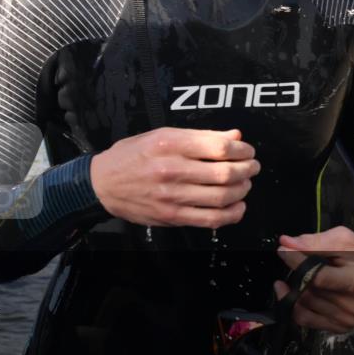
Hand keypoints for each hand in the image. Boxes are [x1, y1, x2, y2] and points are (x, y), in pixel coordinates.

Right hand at [89, 128, 257, 227]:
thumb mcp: (161, 135)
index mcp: (168, 144)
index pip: (219, 147)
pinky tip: (236, 206)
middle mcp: (170, 169)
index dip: (242, 149)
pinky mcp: (172, 216)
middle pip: (226, 172)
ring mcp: (171, 195)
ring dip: (242, 190)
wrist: (102, 184)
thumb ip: (199, 137)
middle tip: (252, 167)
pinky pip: (212, 219)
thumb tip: (234, 135)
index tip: (246, 150)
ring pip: (223, 196)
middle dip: (248, 169)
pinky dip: (232, 214)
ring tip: (244, 184)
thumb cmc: (131, 156)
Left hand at [274, 227, 353, 333]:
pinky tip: (290, 291)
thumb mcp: (346, 240)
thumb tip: (286, 243)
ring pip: (303, 303)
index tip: (284, 249)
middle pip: (309, 290)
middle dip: (295, 271)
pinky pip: (304, 319)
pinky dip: (293, 304)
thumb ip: (316, 241)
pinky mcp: (340, 328)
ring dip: (294, 287)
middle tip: (293, 258)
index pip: (317, 277)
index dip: (296, 262)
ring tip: (299, 273)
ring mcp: (348, 320)